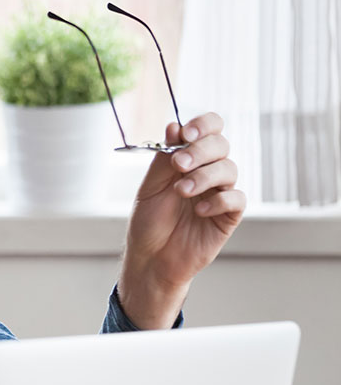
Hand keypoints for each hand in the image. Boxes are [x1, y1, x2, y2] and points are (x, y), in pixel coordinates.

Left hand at [119, 112, 244, 327]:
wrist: (151, 259)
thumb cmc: (149, 222)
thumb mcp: (150, 187)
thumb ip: (163, 159)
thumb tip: (174, 126)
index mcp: (188, 160)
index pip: (208, 130)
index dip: (203, 125)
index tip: (186, 134)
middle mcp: (207, 172)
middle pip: (221, 145)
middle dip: (200, 151)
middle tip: (178, 165)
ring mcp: (219, 193)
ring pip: (229, 169)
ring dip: (204, 176)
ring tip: (182, 192)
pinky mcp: (228, 216)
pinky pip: (237, 199)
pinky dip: (219, 200)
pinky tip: (199, 211)